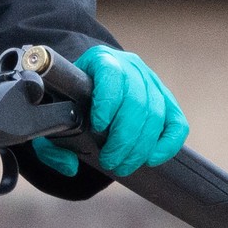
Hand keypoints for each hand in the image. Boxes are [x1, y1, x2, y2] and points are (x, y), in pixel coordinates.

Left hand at [32, 45, 188, 176]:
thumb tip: (70, 166)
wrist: (88, 83)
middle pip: (136, 101)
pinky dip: (168, 144)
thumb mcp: (53, 117)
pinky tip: (151, 159)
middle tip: (109, 162)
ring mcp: (151, 82)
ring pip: (156, 114)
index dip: (107, 103)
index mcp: (100, 61)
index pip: (111, 76)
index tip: (97, 127)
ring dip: (140, 147)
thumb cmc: (70, 101)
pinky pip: (177, 122)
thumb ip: (50, 144)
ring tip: (123, 166)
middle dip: (123, 139)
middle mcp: (130, 66)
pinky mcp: (166, 100)